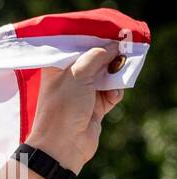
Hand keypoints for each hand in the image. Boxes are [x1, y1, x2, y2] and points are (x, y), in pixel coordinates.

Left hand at [25, 44, 124, 174]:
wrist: (64, 144)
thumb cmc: (64, 106)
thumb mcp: (78, 73)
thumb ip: (96, 55)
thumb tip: (113, 46)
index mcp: (57, 68)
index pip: (78, 46)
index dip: (95, 40)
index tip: (113, 34)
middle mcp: (69, 79)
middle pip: (96, 59)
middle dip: (110, 57)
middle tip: (122, 54)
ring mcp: (82, 93)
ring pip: (107, 76)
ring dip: (114, 77)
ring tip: (115, 80)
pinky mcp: (94, 107)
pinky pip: (111, 92)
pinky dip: (115, 93)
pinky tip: (112, 98)